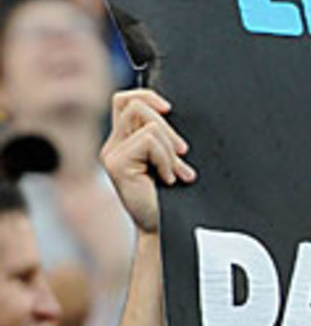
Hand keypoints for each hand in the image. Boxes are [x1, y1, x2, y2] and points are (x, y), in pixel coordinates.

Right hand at [99, 89, 194, 233]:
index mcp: (124, 140)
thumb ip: (165, 138)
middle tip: (182, 153)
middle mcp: (113, 145)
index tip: (169, 110)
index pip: (126, 100)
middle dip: (167, 126)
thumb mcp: (170, 160)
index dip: (147, 96)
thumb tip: (172, 114)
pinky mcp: (116, 164)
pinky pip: (149, 141)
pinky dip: (166, 159)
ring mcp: (112, 154)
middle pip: (134, 104)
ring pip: (148, 124)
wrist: (164, 229)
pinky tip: (167, 179)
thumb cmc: (170, 199)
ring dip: (170, 149)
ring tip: (175, 172)